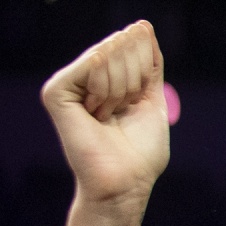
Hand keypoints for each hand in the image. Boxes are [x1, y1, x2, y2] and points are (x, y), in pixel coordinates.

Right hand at [42, 22, 169, 217]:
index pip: (134, 45)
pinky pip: (91, 66)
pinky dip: (105, 89)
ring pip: (108, 54)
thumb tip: (142, 27)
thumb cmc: (142, 152)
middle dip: (134, 79)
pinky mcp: (57, 92)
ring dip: (122, 90)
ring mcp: (69, 83)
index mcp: (108, 80)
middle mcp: (86, 78)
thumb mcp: (153, 100)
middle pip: (122, 46)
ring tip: (109, 116)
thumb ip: (149, 65)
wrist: (127, 183)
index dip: (145, 69)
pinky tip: (98, 110)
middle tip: (122, 112)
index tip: (136, 102)